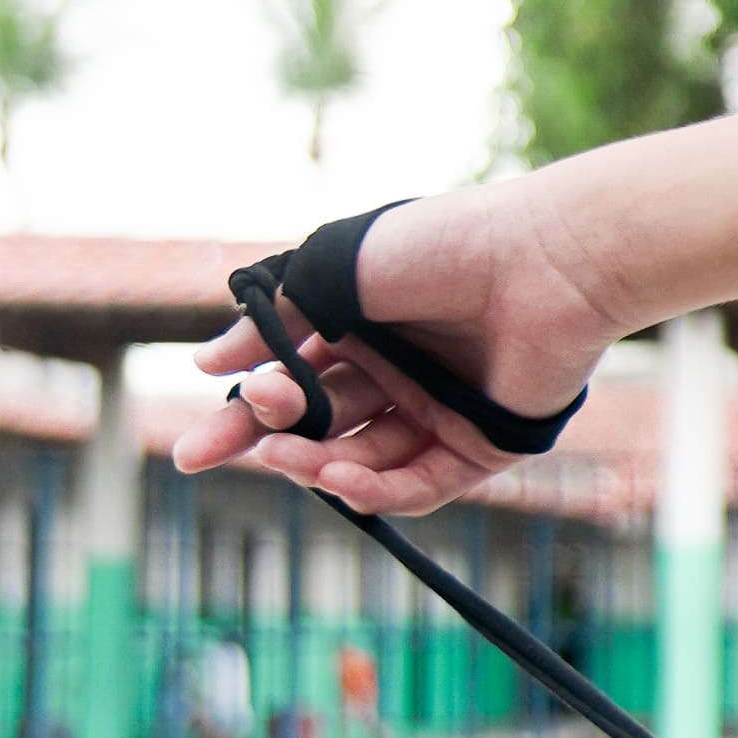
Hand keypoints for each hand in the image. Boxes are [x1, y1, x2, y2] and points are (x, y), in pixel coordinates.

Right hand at [181, 183, 629, 515]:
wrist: (543, 257)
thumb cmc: (443, 247)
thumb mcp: (334, 272)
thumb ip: (271, 322)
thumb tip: (205, 365)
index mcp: (361, 327)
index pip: (287, 383)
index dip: (239, 414)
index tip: (194, 442)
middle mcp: (399, 370)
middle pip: (316, 427)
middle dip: (258, 444)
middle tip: (203, 455)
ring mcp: (440, 409)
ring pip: (361, 460)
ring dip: (313, 465)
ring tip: (286, 455)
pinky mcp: (484, 442)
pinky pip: (421, 484)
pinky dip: (376, 489)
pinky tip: (338, 479)